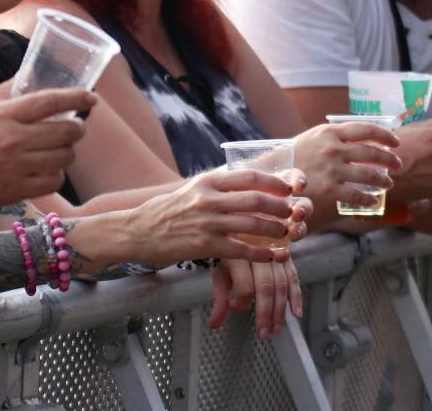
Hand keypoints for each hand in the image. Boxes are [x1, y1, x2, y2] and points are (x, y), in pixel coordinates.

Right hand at [0, 88, 94, 218]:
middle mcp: (13, 139)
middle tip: (77, 127)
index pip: (50, 101)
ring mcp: (16, 167)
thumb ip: (3, 95)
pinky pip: (53, 181)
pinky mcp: (16, 190)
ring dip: (68, 152)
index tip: (91, 98)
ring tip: (62, 149)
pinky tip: (50, 170)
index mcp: (2, 115)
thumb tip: (26, 79)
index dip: (76, 97)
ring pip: (64, 157)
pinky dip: (57, 175)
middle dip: (78, 128)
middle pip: (65, 131)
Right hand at [125, 168, 296, 265]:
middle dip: (280, 207)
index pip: (249, 177)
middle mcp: (208, 199)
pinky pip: (240, 250)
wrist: (138, 231)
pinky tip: (271, 256)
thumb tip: (249, 182)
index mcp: (207, 181)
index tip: (289, 188)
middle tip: (293, 212)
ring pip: (251, 225)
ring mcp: (206, 223)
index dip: (274, 183)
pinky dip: (260, 253)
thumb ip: (219, 186)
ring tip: (286, 233)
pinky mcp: (203, 246)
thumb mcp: (193, 189)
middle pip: (256, 199)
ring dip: (274, 230)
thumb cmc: (168, 210)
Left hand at [206, 257, 302, 336]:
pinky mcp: (287, 255)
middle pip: (265, 286)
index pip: (244, 284)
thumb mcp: (219, 269)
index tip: (235, 308)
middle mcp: (257, 253)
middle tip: (264, 333)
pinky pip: (293, 277)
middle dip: (266, 313)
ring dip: (280, 310)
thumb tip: (214, 325)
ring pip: (281, 284)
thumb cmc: (231, 251)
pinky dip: (296, 296)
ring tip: (276, 329)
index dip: (241, 302)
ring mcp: (274, 253)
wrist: (245, 224)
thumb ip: (219, 298)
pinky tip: (296, 313)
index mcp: (237, 255)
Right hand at [293, 122, 401, 213]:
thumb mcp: (313, 138)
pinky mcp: (330, 190)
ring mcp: (332, 170)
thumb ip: (335, 137)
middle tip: (397, 164)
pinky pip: (357, 195)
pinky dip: (369, 198)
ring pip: (368, 174)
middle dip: (389, 159)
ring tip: (389, 183)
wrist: (272, 176)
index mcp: (329, 132)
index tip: (395, 142)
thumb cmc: (294, 156)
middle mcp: (332, 149)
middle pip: (371, 152)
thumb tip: (363, 138)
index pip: (365, 129)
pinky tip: (374, 201)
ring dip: (383, 179)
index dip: (385, 135)